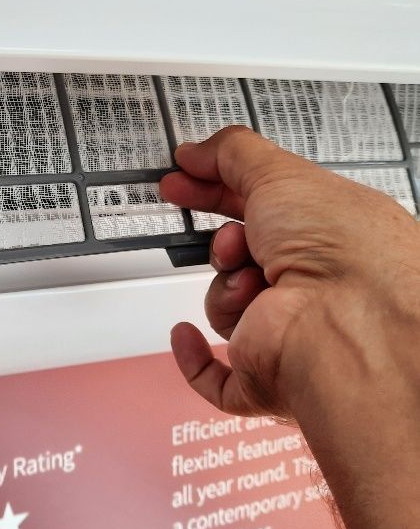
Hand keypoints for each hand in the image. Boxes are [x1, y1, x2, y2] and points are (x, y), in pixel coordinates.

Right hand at [160, 126, 419, 418]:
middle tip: (183, 202)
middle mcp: (315, 287)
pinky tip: (187, 334)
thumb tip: (197, 151)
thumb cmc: (342, 251)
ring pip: (226, 303)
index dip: (221, 189)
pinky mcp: (264, 375)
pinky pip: (217, 376)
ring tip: (245, 276)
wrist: (345, 322)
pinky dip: (194, 358)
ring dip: (223, 283)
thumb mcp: (281, 174)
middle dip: (219, 234)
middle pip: (246, 256)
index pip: (267, 209)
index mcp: (331, 239)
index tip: (188, 175)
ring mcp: (289, 331)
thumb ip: (233, 154)